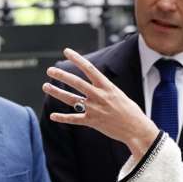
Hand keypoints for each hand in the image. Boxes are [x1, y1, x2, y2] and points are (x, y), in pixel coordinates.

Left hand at [43, 48, 159, 158]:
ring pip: (71, 99)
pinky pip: (74, 119)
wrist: (136, 129)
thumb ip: (104, 89)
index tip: (67, 51)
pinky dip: (62, 117)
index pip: (89, 68)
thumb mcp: (118, 94)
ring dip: (57, 92)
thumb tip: (94, 83)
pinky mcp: (92, 122)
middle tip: (50, 70)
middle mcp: (99, 96)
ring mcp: (95, 109)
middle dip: (61, 75)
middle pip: (76, 82)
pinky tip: (53, 116)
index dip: (77, 59)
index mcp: (107, 86)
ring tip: (46, 86)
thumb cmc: (129, 111)